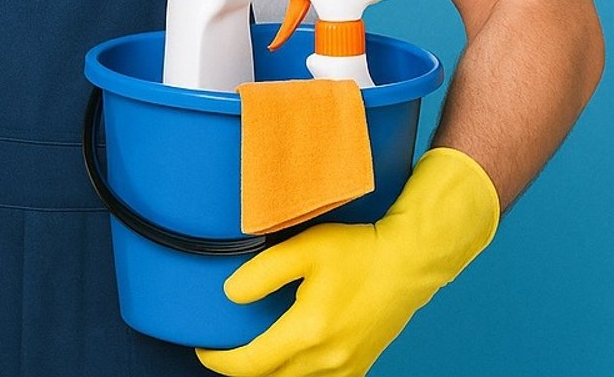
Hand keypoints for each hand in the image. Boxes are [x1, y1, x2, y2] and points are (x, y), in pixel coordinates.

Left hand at [195, 147, 499, 376]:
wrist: (408, 263)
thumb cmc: (358, 253)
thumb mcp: (302, 250)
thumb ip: (261, 273)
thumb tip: (231, 295)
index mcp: (308, 332)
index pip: (252, 364)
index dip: (221, 361)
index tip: (204, 349)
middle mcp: (328, 359)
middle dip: (242, 370)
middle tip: (223, 351)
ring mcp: (348, 366)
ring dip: (271, 374)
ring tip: (253, 355)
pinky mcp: (361, 365)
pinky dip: (298, 376)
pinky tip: (289, 360)